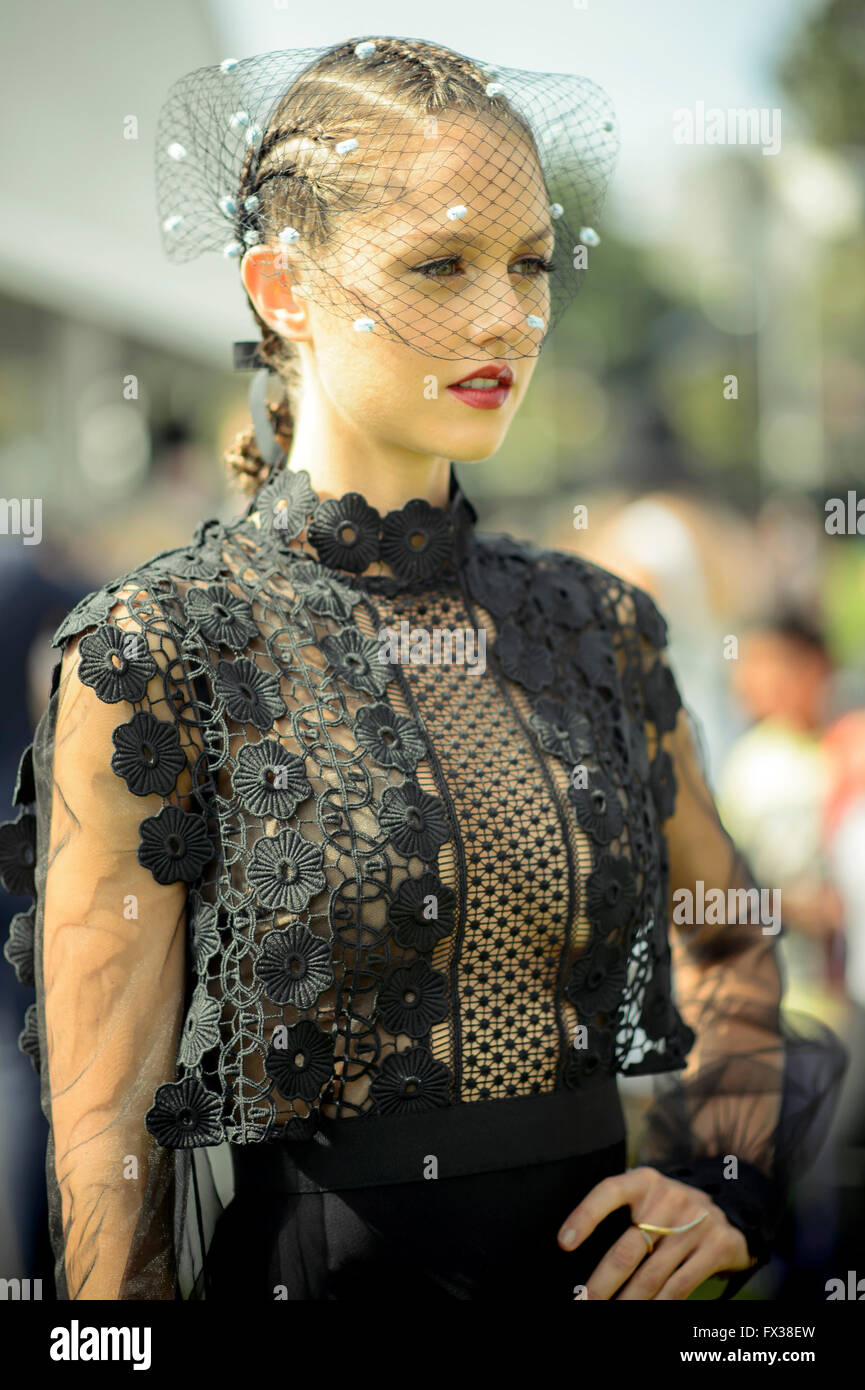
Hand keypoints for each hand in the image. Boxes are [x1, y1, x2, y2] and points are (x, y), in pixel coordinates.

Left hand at [557, 1166, 757, 1299]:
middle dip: (601, 1283)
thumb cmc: (670, 1209)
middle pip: (627, 1250)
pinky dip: (658, 1305)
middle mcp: (669, 1199)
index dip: (584, 1216)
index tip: (563, 1243)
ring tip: (610, 1314)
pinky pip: (679, 1286)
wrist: (731, 1209)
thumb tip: (580, 1252)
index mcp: (644, 1182)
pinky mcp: (716, 1248)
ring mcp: (695, 1224)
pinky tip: (642, 1312)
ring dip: (628, 1302)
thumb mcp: (648, 1197)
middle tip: (583, 1301)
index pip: (608, 1192)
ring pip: (651, 1276)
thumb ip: (622, 1215)